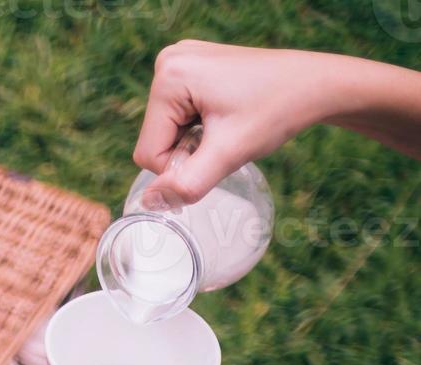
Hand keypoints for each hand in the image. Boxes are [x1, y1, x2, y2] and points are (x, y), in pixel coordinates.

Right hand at [135, 41, 342, 207]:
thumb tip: (149, 202)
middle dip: (188, 149)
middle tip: (227, 136)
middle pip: (155, 138)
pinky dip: (199, 124)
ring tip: (229, 124)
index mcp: (168, 78)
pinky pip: (177, 113)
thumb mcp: (229, 153)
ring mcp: (178, 61)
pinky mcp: (191, 66)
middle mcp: (167, 62)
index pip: (148, 152)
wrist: (316, 83)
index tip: (218, 150)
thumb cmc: (278, 110)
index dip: (181, 166)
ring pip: (166, 129)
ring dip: (195, 139)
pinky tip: (225, 114)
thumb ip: (186, 183)